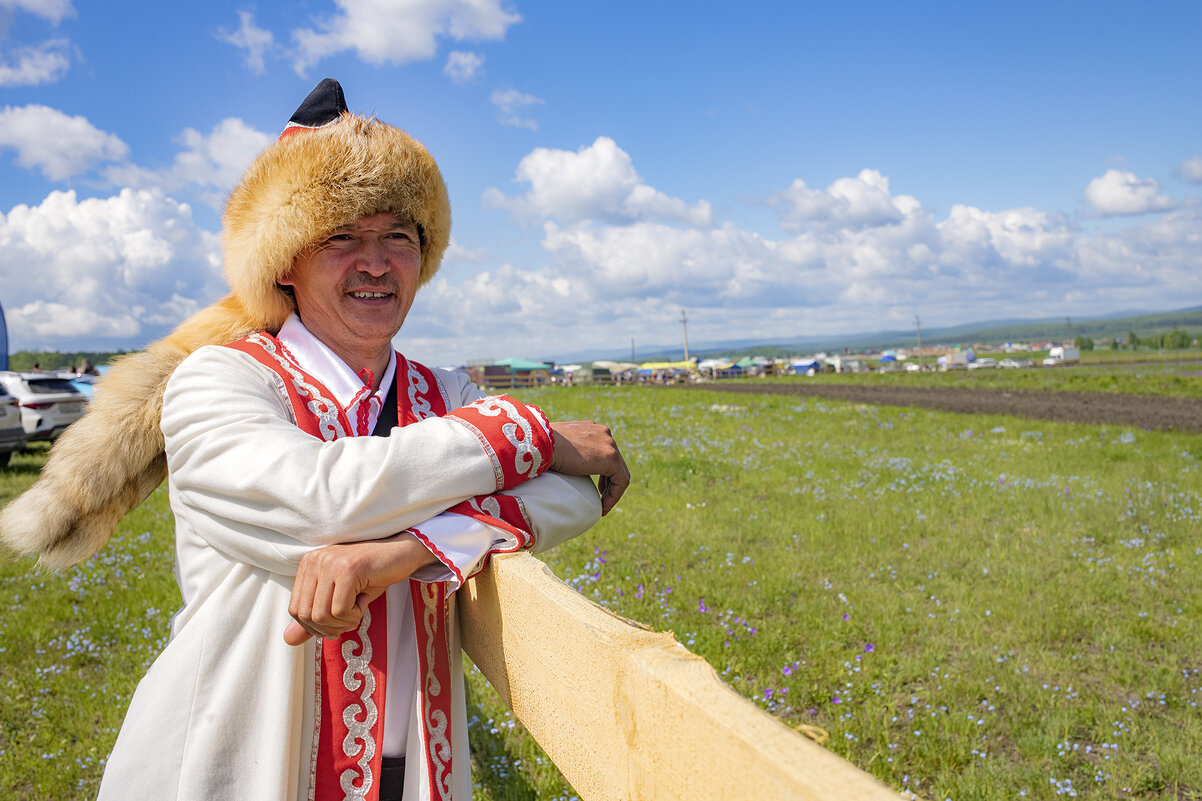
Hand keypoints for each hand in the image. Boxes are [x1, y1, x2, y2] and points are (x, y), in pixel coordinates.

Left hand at [283, 533, 437, 644]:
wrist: (401, 554)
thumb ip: (314, 617)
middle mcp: (315, 560)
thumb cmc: (371, 576)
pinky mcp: (348, 569)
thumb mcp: (339, 598)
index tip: (338, 620)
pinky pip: (341, 610)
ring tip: (358, 608)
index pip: (295, 609)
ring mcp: (330, 563)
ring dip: (344, 622)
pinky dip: (355, 614)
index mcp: (308, 564)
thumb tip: (288, 640)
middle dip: (330, 627)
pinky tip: (364, 601)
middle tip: (350, 618)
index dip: (316, 625)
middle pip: (306, 615)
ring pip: (322, 615)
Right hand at [549, 420, 629, 514]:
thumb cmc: (541, 447)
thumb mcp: (557, 446)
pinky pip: (621, 480)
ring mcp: (609, 444)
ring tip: (603, 506)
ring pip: (620, 472)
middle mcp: (604, 433)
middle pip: (615, 462)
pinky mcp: (611, 458)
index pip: (605, 451)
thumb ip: (565, 450)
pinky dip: (614, 496)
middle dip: (609, 482)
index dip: (603, 472)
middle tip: (601, 497)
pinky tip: (603, 507)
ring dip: (613, 491)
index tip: (596, 487)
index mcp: (592, 429)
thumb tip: (561, 463)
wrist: (542, 443)